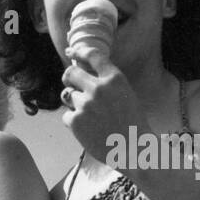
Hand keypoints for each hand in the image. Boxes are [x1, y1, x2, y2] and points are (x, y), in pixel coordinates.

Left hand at [60, 44, 149, 166]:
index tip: (70, 50)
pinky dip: (73, 122)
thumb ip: (106, 84)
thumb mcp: (125, 94)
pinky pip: (66, 115)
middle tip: (71, 84)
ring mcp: (85, 104)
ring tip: (90, 116)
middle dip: (68, 78)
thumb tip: (81, 76)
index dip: (78, 51)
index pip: (92, 55)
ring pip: (67, 96)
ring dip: (74, 103)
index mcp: (115, 78)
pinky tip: (88, 130)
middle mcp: (98, 88)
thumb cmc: (132, 124)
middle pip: (70, 73)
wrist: (134, 150)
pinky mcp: (75, 120)